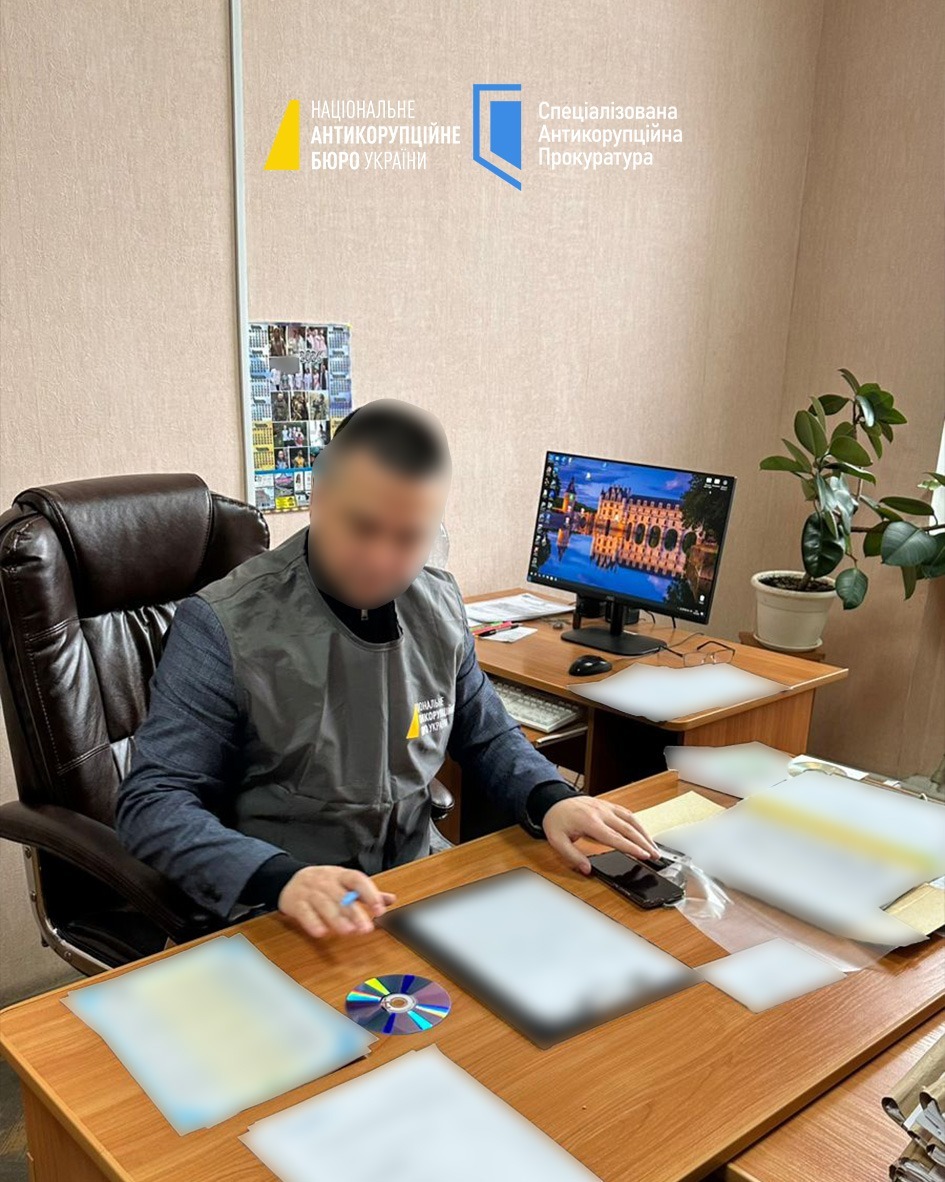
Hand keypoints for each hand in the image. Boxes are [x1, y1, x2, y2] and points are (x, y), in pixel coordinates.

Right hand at [278, 866, 395, 938]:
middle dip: (355, 913)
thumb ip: (367, 893)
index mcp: (341, 875)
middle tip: (366, 928)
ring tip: (349, 931)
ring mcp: (310, 892)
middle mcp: (326, 882)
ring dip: (337, 919)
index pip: (357, 880)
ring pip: (324, 904)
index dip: (369, 894)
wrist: (291, 879)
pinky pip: (305, 913)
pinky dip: (313, 922)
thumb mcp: (346, 883)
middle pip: (342, 896)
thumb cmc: (324, 883)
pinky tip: (321, 932)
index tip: (380, 909)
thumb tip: (390, 900)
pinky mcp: (297, 904)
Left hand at [542, 795, 660, 874]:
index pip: (615, 838)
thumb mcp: (557, 841)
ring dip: (644, 833)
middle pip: (628, 829)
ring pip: (631, 819)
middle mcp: (601, 813)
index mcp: (590, 823)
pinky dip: (637, 823)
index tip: (644, 855)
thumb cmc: (556, 820)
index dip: (631, 847)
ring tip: (654, 847)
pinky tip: (642, 832)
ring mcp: (606, 807)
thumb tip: (587, 870)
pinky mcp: (607, 805)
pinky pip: (626, 813)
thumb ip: (572, 856)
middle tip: (655, 856)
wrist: (553, 800)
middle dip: (644, 843)